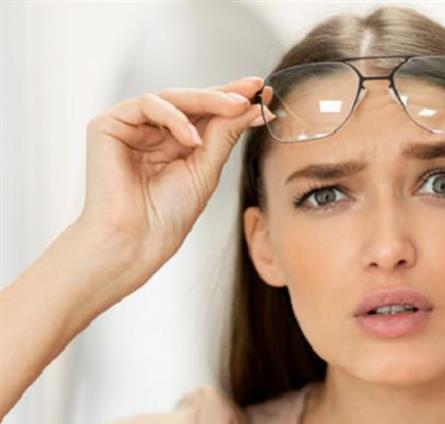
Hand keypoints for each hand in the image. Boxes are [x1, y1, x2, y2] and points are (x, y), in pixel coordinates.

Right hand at [77, 77, 274, 292]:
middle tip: (255, 90)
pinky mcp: (108, 125)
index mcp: (175, 142)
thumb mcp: (207, 169)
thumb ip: (225, 134)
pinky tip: (192, 139)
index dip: (235, 102)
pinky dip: (175, 117)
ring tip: (235, 108)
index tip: (265, 95)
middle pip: (192, 100)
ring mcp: (130, 126)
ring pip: (173, 96)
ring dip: (209, 100)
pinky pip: (147, 104)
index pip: (207, 114)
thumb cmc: (168, 215)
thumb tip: (253, 107)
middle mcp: (152, 131)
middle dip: (227, 93)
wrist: (136, 241)